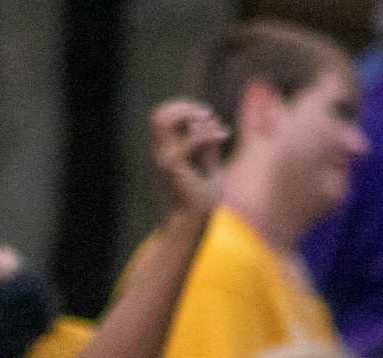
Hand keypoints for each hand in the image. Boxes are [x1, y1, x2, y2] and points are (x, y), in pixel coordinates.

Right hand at [150, 99, 225, 217]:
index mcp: (167, 151)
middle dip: (185, 106)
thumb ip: (208, 147)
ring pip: (162, 120)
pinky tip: (223, 136)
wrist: (190, 226)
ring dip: (188, 114)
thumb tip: (213, 125)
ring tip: (211, 121)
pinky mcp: (173, 168)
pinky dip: (206, 134)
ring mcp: (164, 159)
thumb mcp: (209, 167)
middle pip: (159, 114)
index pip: (164, 116)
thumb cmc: (199, 202)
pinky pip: (187, 140)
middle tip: (207, 115)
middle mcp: (161, 153)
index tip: (208, 117)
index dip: (185, 108)